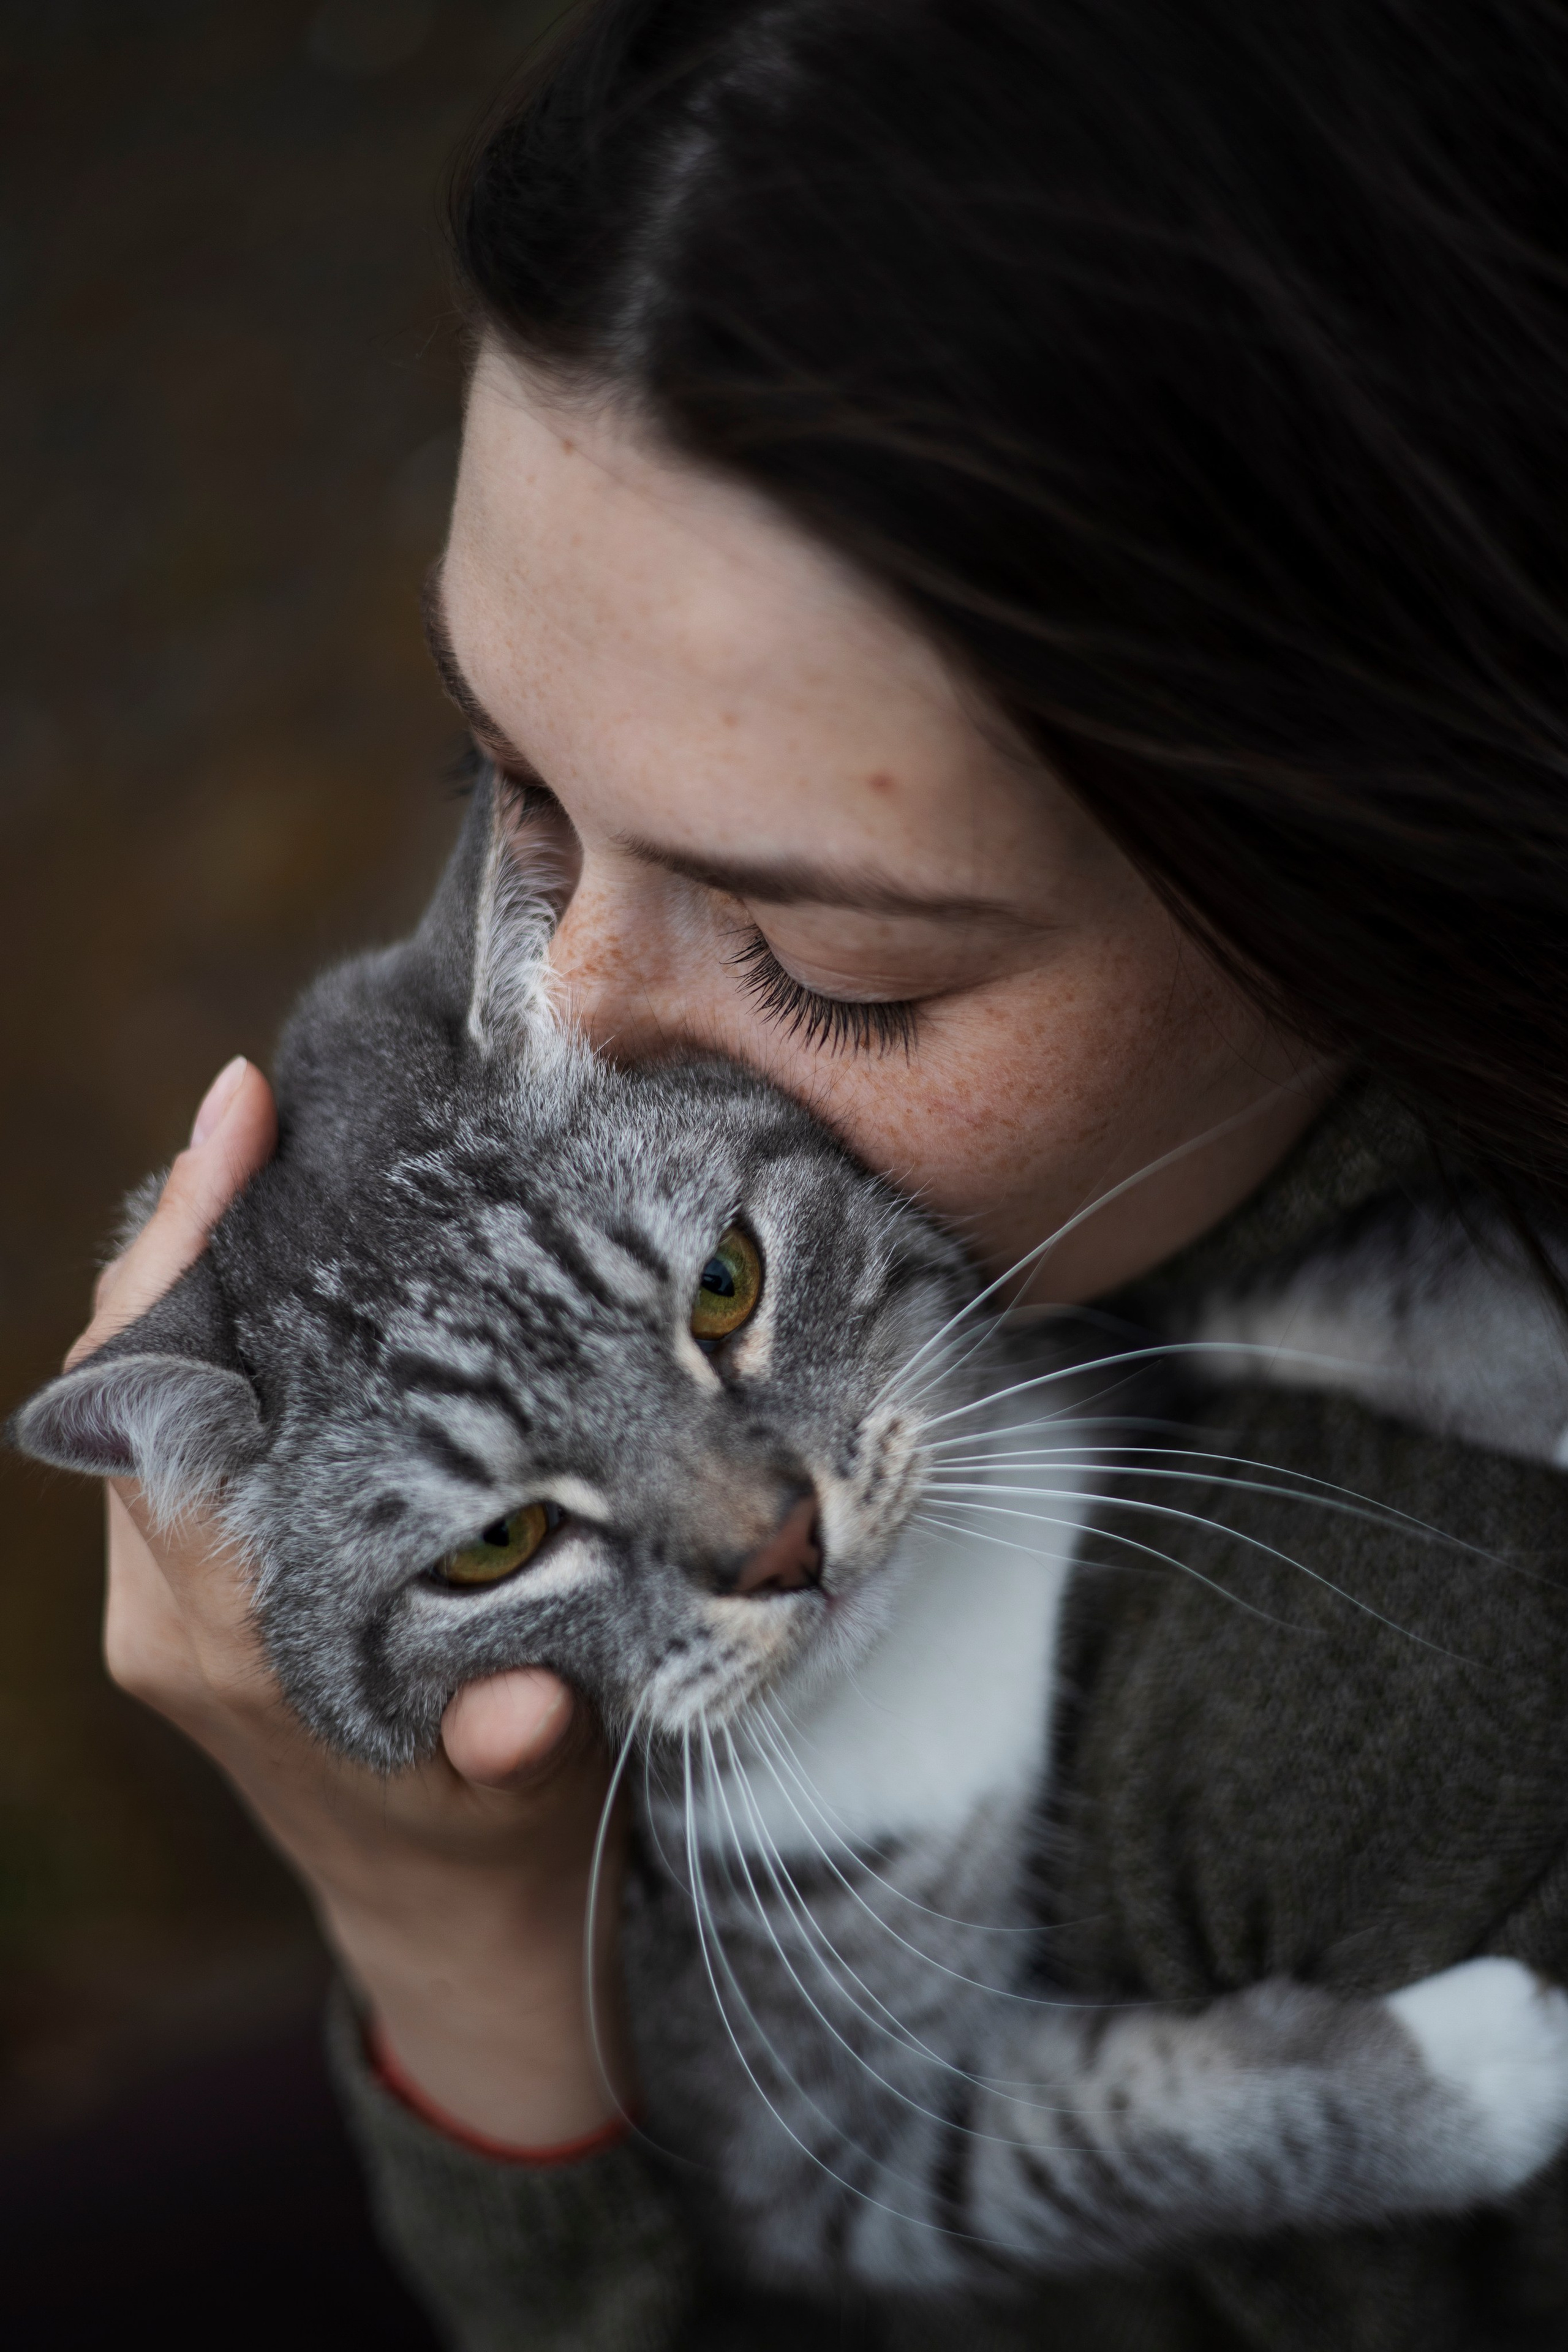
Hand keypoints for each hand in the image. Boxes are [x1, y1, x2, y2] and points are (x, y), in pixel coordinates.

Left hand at [76, 1058, 631, 2144]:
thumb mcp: (523, 1793)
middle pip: (138, 1381)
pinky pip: (174, 1424)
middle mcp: (173, 1610)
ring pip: (148, 1393)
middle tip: (271, 1102)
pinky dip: (220, 1329)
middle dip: (191, 1235)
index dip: (187, 1268)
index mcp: (236, 1646)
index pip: (170, 1421)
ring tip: (289, 1145)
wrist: (442, 1911)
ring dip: (204, 1270)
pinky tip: (296, 1256)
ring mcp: (164, 1596)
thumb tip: (524, 1707)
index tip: (236, 1126)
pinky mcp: (185, 1583)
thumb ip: (508, 1742)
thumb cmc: (491, 1838)